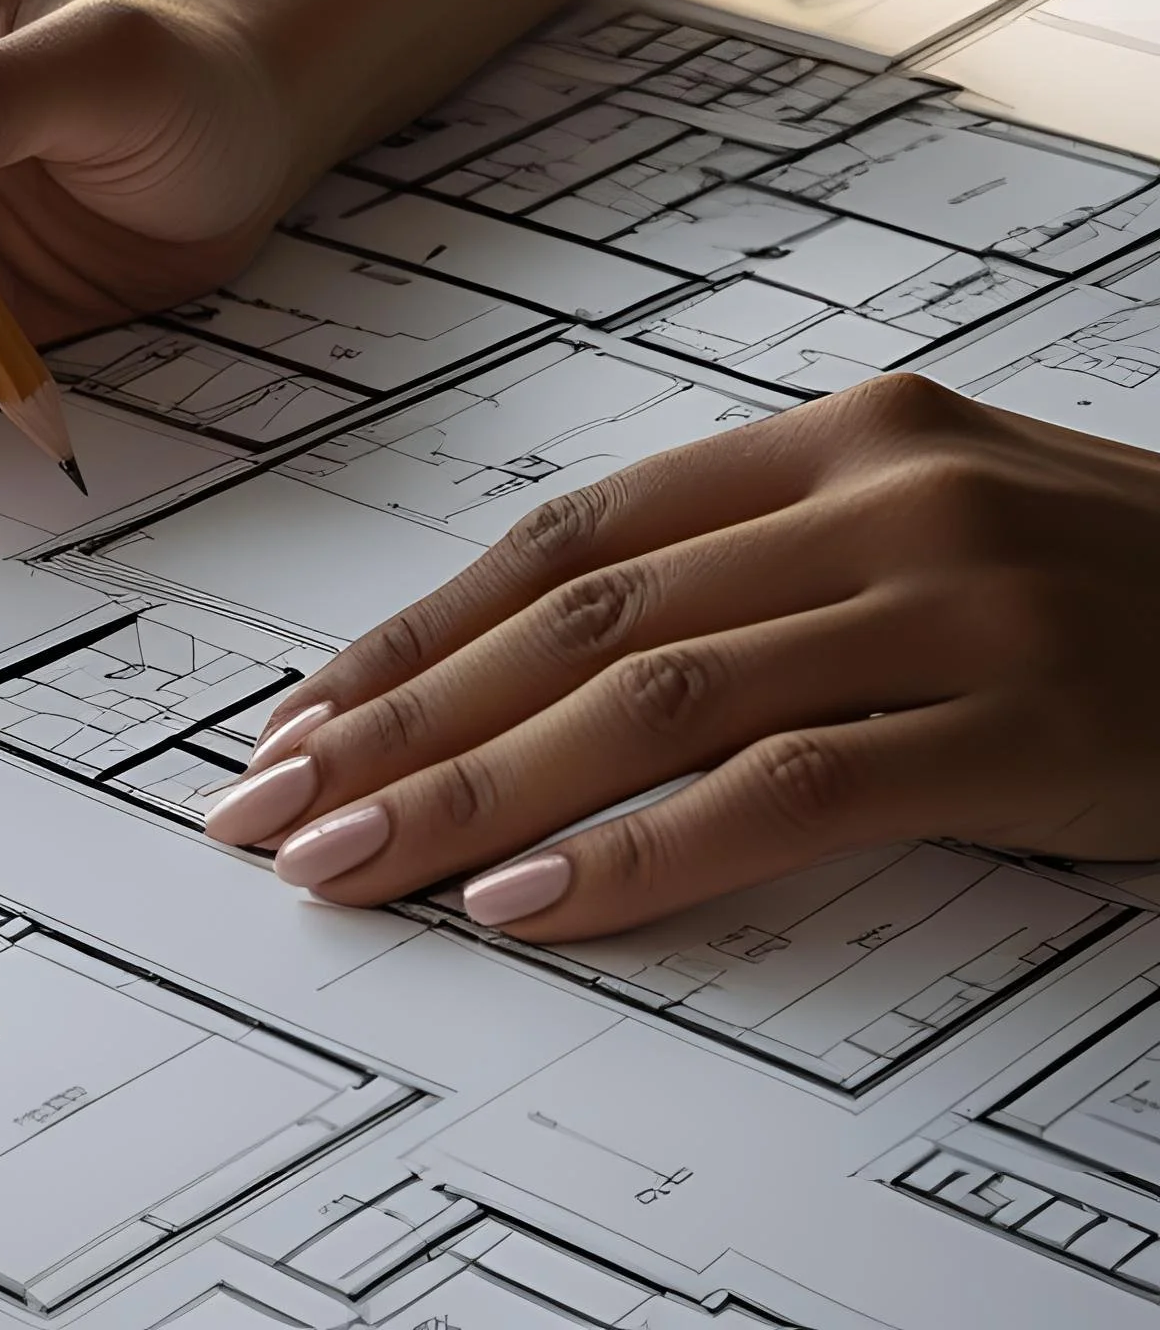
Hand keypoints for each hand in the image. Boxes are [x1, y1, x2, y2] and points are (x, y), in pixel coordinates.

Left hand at [205, 374, 1159, 938]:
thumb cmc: (1109, 586)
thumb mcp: (920, 526)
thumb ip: (753, 566)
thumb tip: (555, 659)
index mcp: (829, 440)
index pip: (568, 542)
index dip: (421, 631)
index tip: (308, 713)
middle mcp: (871, 498)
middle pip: (576, 623)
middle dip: (401, 722)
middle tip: (270, 801)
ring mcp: (948, 604)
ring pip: (648, 703)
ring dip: (473, 792)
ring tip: (351, 861)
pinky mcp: (1018, 724)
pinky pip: (786, 793)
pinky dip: (639, 854)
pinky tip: (529, 906)